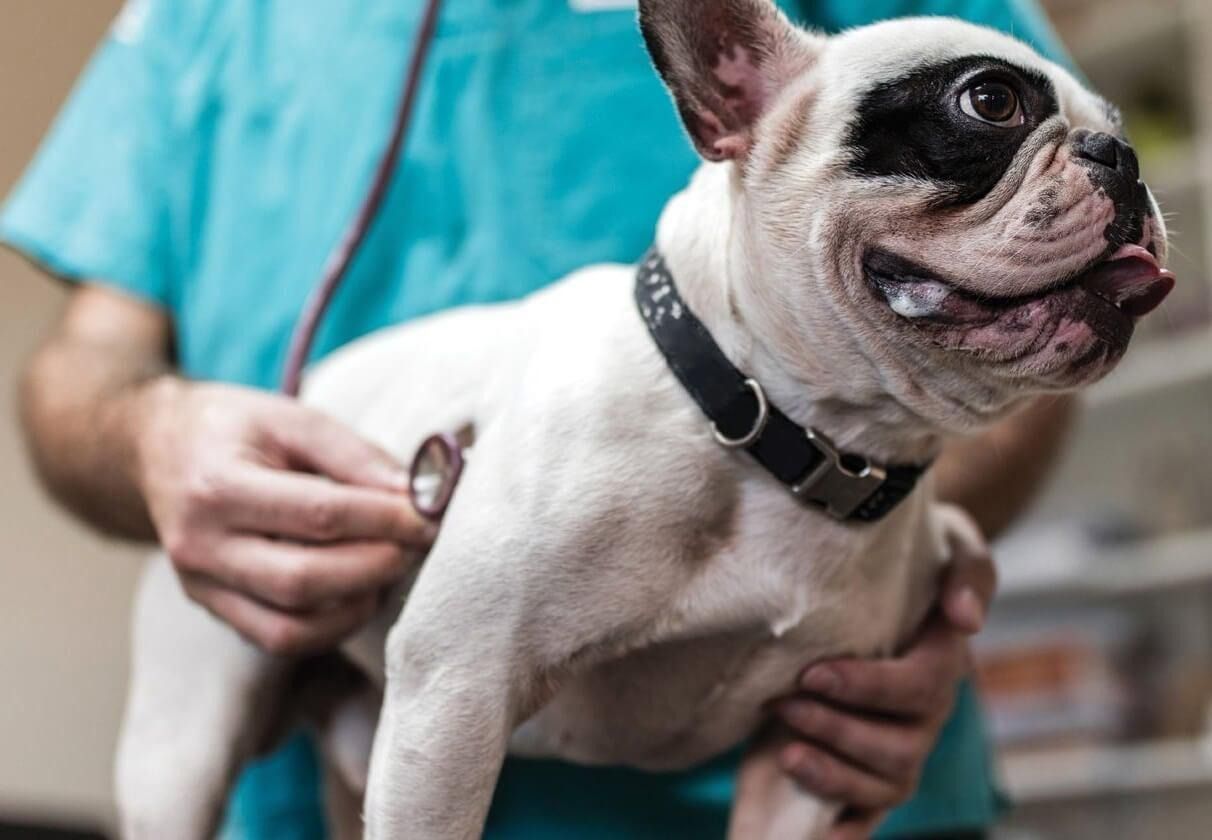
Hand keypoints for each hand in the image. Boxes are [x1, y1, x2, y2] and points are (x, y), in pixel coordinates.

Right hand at [134, 378, 434, 654]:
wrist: (156, 449)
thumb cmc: (233, 428)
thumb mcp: (293, 418)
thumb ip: (357, 456)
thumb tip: (420, 494)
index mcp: (217, 486)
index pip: (320, 515)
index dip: (386, 519)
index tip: (430, 515)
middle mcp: (201, 546)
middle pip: (306, 581)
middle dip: (379, 565)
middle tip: (420, 542)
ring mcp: (202, 587)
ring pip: (293, 627)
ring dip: (360, 602)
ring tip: (391, 564)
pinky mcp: (214, 610)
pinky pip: (281, 639)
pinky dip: (332, 624)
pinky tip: (360, 590)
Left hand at [775, 530, 996, 839]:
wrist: (877, 579)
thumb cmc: (917, 557)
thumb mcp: (952, 543)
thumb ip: (968, 573)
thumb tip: (966, 618)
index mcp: (943, 664)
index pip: (918, 688)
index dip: (867, 687)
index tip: (814, 672)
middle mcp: (928, 715)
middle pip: (897, 746)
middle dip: (838, 728)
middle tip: (787, 702)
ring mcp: (904, 749)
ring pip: (884, 783)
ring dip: (832, 769)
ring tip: (787, 745)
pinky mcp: (872, 775)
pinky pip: (867, 814)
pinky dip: (840, 824)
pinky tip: (804, 799)